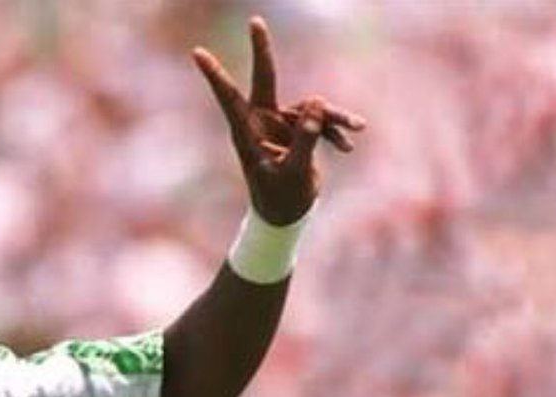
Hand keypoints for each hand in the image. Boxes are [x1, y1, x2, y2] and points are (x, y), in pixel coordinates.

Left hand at [192, 17, 364, 224]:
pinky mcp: (298, 130)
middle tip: (255, 21)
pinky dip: (336, 132)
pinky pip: (321, 121)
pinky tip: (349, 147)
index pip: (230, 98)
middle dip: (262, 51)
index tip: (198, 53)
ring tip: (358, 128)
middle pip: (264, 78)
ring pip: (309, 106)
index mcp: (247, 133)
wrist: (288, 216)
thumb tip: (319, 104)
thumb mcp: (294, 172)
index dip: (216, 75)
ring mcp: (280, 123)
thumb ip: (306, 139)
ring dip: (334, 117)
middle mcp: (261, 122)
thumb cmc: (281, 199)